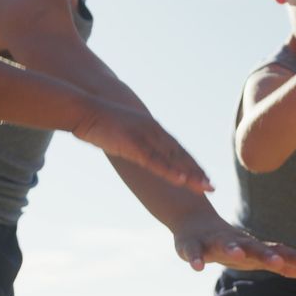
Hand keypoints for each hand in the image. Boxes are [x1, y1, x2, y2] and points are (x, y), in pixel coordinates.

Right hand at [74, 100, 212, 194]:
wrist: (83, 108)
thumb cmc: (99, 120)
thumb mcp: (122, 131)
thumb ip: (133, 140)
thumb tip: (135, 149)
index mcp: (151, 128)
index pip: (176, 149)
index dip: (190, 163)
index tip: (203, 176)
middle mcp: (153, 131)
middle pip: (180, 154)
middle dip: (196, 171)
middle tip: (211, 187)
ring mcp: (145, 137)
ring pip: (172, 158)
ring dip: (189, 174)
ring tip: (204, 187)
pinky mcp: (133, 144)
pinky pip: (155, 160)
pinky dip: (169, 171)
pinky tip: (181, 180)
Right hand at [173, 219, 295, 278]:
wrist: (194, 224)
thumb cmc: (232, 244)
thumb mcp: (257, 254)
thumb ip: (284, 263)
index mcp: (252, 246)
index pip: (275, 251)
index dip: (291, 258)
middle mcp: (235, 242)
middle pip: (252, 248)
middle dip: (265, 255)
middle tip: (277, 262)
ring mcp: (212, 242)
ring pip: (223, 245)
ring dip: (231, 249)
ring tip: (238, 255)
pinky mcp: (191, 245)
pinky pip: (192, 252)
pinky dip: (195, 258)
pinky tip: (197, 267)